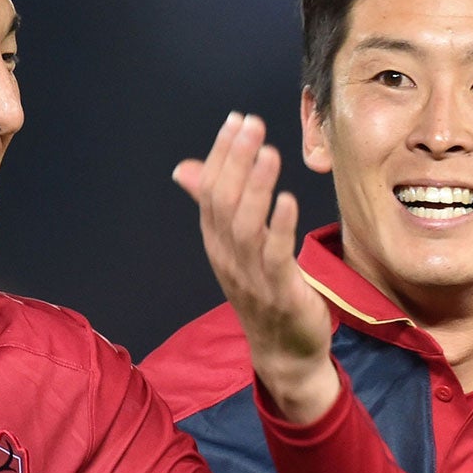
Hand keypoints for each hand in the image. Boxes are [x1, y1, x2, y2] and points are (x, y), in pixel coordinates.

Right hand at [173, 112, 338, 421]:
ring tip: (269, 152)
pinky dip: (279, 226)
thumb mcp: (237, 247)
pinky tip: (288, 199)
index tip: (236, 120)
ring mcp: (251, 276)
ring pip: (246, 226)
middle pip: (224, 202)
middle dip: (236, 160)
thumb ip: (216, 207)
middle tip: (252, 125)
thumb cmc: (265, 293)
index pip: (210, 190)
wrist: (285, 352)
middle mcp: (227, 257)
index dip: (221, 154)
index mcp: (217, 243)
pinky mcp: (280, 292)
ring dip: (256, 186)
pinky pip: (274, 256)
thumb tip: (185, 168)